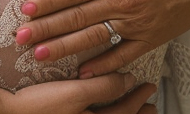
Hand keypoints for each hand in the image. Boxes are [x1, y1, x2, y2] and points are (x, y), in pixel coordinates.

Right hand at [0, 75, 156, 113]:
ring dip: (120, 113)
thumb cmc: (40, 106)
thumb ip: (103, 87)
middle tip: (149, 105)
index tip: (148, 87)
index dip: (137, 100)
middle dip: (134, 113)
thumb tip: (128, 79)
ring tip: (133, 107)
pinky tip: (97, 105)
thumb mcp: (75, 94)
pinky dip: (101, 113)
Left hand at [15, 0, 189, 75]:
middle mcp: (125, 2)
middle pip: (79, 18)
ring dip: (65, 48)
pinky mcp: (150, 38)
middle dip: (47, 29)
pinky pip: (122, 55)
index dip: (50, 1)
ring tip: (40, 55)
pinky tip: (82, 72)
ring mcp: (137, 23)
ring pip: (94, 38)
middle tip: (21, 38)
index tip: (26, 9)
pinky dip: (102, 65)